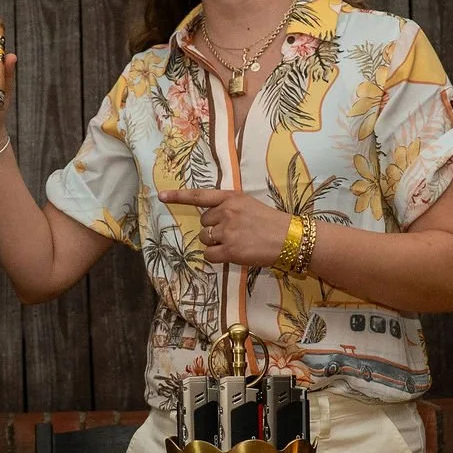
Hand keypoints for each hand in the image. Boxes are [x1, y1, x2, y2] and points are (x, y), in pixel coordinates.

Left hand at [160, 188, 292, 266]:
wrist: (290, 238)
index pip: (199, 195)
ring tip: (235, 244)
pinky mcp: (230, 250)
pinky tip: (231, 254)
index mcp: (231, 198)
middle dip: (212, 230)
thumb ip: (229, 207)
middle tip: (232, 234)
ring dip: (214, 244)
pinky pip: (209, 255)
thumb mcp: (249, 205)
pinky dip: (216, 257)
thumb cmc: (272, 222)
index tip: (161, 196)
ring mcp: (228, 231)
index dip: (178, 196)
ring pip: (204, 239)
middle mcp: (226, 212)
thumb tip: (211, 219)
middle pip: (203, 223)